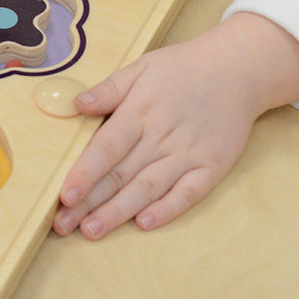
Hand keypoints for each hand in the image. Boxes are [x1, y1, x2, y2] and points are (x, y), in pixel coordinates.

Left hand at [52, 12, 298, 239]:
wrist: (236, 70)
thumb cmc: (181, 69)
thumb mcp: (141, 67)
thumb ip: (109, 89)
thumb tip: (76, 104)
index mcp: (139, 112)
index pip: (106, 148)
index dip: (85, 173)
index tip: (64, 196)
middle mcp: (161, 137)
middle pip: (121, 175)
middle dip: (90, 202)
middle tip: (62, 225)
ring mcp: (188, 154)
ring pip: (148, 189)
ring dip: (119, 212)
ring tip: (92, 231)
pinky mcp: (212, 167)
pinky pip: (188, 193)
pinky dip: (167, 209)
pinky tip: (144, 224)